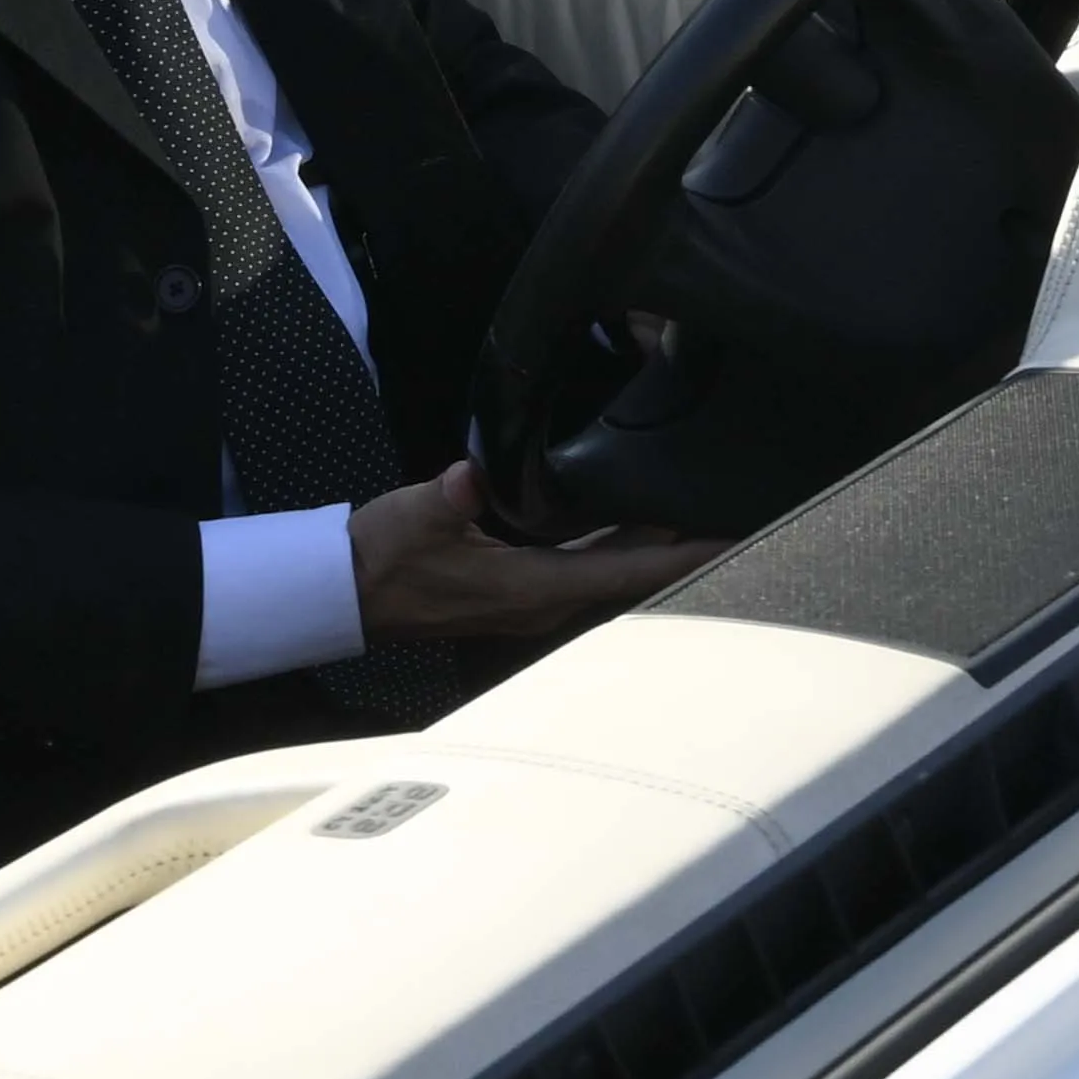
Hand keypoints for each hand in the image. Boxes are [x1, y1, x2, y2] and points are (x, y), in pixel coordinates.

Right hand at [346, 461, 720, 653]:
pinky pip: (587, 567)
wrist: (344, 592)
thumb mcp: (411, 518)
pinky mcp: (520, 588)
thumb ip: (446, 498)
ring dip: (653, 549)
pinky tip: (634, 518)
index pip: (621, 573)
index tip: (727, 542)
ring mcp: (533, 600)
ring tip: (698, 515)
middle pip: (630, 578)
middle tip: (734, 520)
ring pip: (610, 572)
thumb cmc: (378, 557)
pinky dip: (619, 545)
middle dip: (681, 553)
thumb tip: (469, 476)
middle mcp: (542, 603)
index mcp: (529, 588)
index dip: (678, 557)